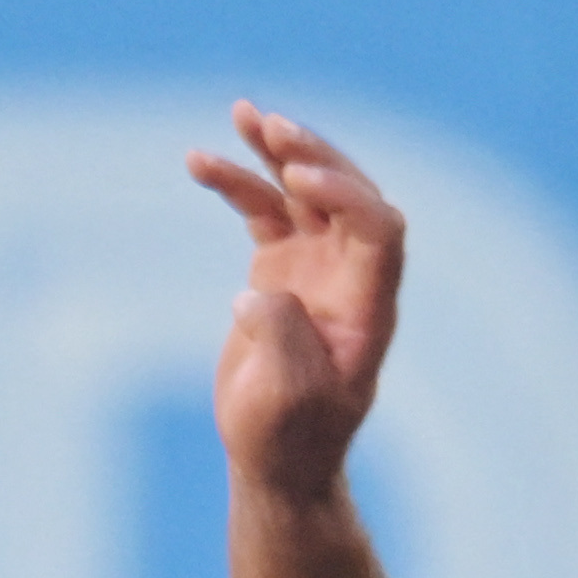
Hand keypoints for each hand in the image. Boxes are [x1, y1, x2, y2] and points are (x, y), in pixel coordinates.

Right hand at [193, 99, 402, 501]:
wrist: (274, 463)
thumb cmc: (289, 441)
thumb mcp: (287, 400)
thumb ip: (282, 340)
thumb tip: (257, 295)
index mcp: (370, 308)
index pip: (379, 229)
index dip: (347, 195)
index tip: (299, 181)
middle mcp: (350, 278)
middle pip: (347, 195)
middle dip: (314, 156)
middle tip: (272, 131)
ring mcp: (316, 268)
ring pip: (305, 192)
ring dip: (277, 152)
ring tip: (243, 114)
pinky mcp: (280, 271)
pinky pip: (264, 211)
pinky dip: (237, 183)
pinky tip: (198, 161)